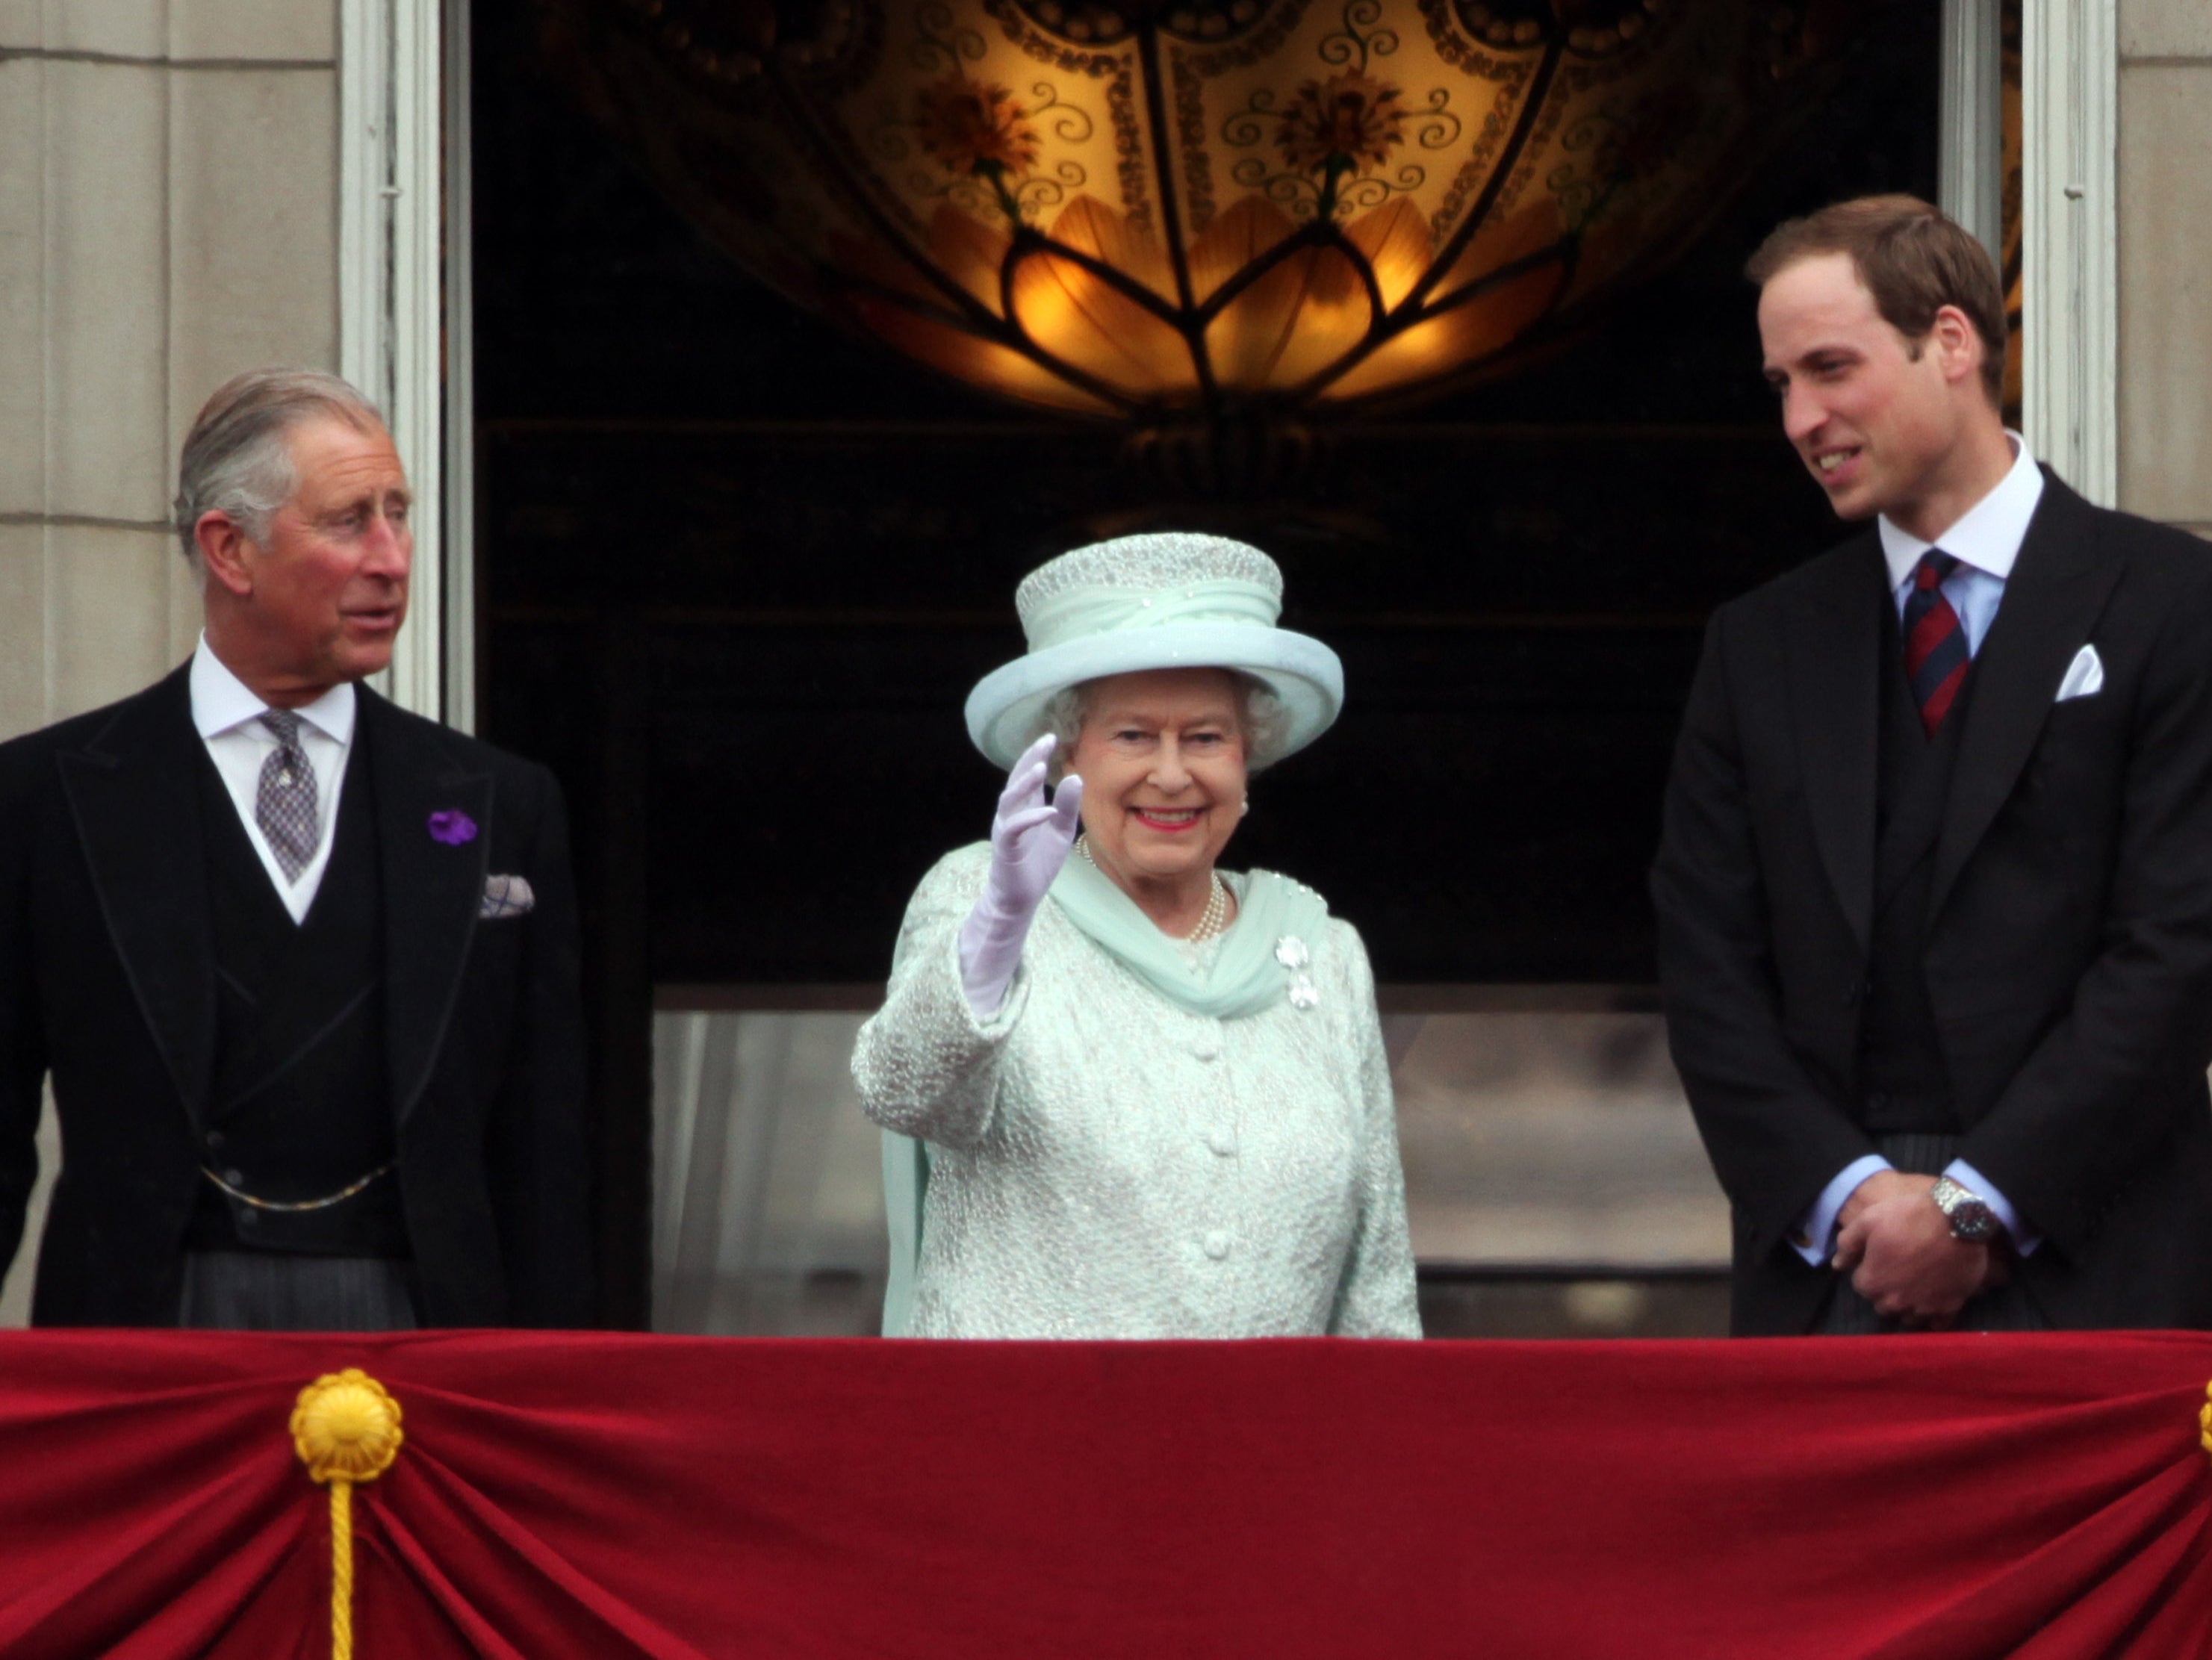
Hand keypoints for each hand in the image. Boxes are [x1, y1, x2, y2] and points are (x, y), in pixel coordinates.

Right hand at [983, 734, 1083, 919]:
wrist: (1020, 897)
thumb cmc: (1038, 863)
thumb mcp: (1060, 832)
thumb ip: (1067, 807)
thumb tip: (1076, 777)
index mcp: (1025, 807)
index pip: (1028, 776)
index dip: (1036, 756)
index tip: (1050, 738)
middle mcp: (1011, 813)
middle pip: (1017, 780)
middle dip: (1029, 759)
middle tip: (1045, 742)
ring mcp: (1006, 829)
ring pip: (1010, 800)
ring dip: (1025, 783)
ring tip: (1040, 767)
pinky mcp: (1005, 847)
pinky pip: (1014, 828)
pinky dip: (1030, 818)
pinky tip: (1048, 811)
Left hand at [1832, 1174, 2002, 1328]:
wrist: (1957, 1220)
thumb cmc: (1908, 1217)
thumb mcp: (1868, 1220)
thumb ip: (1848, 1244)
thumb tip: (1837, 1265)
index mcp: (1872, 1283)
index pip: (1861, 1286)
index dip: (1868, 1271)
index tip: (1879, 1259)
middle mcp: (1895, 1302)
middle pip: (1883, 1304)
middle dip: (1886, 1291)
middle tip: (1897, 1271)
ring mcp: (1923, 1308)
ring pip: (1907, 1317)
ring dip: (1907, 1306)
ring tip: (1915, 1286)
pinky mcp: (1949, 1307)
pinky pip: (1937, 1324)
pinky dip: (1933, 1316)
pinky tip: (1933, 1302)